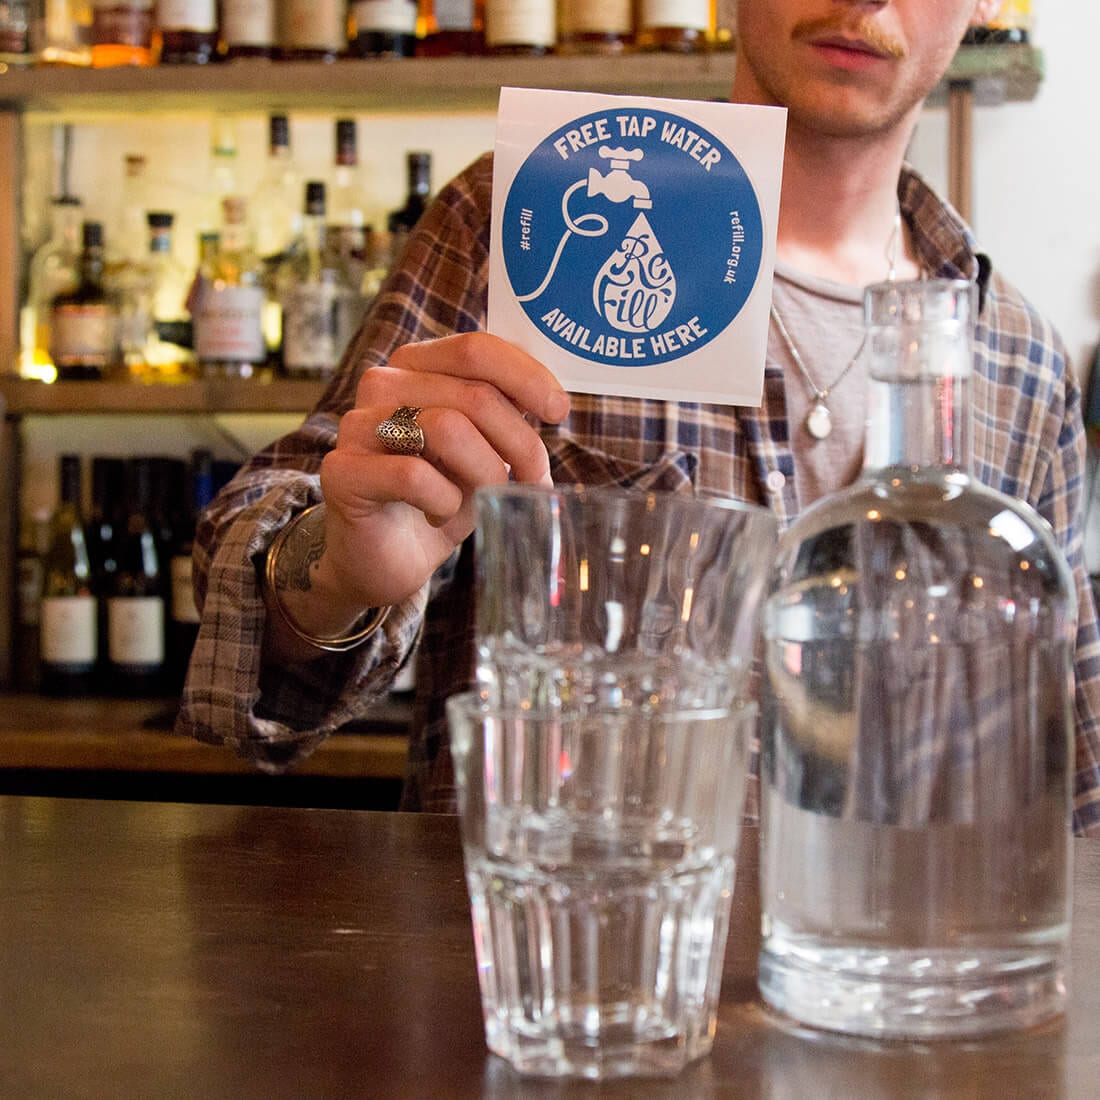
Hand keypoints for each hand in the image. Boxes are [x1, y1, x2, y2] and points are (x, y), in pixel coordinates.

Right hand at [271, 333, 570, 651]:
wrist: (385, 557)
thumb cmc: (439, 497)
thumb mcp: (484, 450)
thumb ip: (507, 416)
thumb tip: (555, 400)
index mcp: (417, 366)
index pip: (476, 349)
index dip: (526, 376)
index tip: (558, 410)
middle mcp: (382, 385)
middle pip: (474, 395)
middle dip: (519, 443)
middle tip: (533, 481)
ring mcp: (357, 426)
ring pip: (447, 428)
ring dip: (485, 473)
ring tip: (485, 500)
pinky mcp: (342, 471)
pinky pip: (413, 475)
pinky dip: (443, 501)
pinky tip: (440, 514)